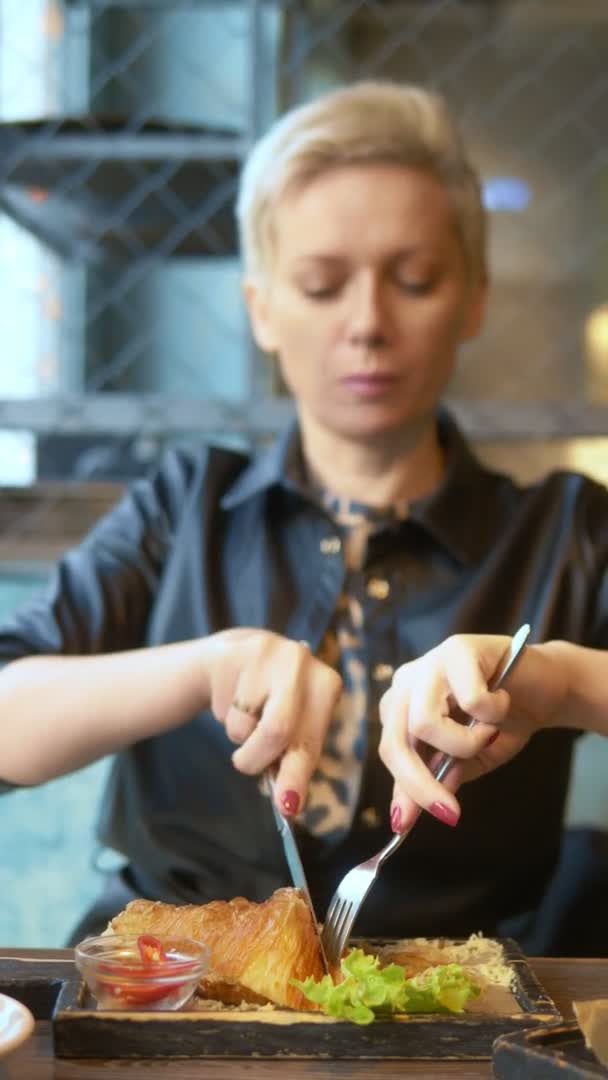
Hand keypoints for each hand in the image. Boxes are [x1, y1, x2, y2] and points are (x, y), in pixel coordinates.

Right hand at [202, 629, 341, 815]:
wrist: (237, 658)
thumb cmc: (272, 702)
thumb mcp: (293, 728)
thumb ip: (294, 763)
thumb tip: (289, 807)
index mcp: (326, 686)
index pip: (310, 741)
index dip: (296, 776)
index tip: (287, 807)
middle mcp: (303, 662)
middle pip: (277, 731)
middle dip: (257, 759)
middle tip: (246, 764)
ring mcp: (268, 652)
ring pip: (244, 725)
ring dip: (239, 738)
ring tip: (246, 716)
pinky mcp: (234, 651)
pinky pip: (223, 707)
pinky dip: (224, 716)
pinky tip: (232, 696)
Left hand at [378, 634, 563, 833]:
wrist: (544, 689)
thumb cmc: (502, 723)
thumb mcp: (468, 760)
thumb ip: (437, 777)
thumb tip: (408, 814)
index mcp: (401, 705)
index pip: (391, 750)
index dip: (401, 789)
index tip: (404, 826)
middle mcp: (407, 681)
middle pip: (397, 739)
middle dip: (422, 784)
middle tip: (451, 812)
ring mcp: (430, 662)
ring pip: (424, 722)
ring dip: (465, 743)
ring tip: (488, 732)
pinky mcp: (458, 648)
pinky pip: (470, 701)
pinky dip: (493, 714)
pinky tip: (502, 701)